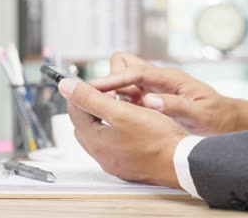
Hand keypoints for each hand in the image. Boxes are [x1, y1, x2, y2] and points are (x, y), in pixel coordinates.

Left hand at [58, 78, 185, 188]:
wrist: (181, 163)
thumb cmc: (157, 139)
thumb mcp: (122, 111)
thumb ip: (91, 98)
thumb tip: (66, 87)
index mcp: (96, 141)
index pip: (75, 111)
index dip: (80, 93)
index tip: (90, 82)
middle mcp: (102, 155)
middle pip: (84, 124)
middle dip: (90, 106)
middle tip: (104, 93)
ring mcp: (114, 163)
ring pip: (99, 135)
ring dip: (102, 119)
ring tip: (118, 106)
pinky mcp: (127, 166)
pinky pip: (112, 145)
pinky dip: (115, 131)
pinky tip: (129, 125)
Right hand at [91, 53, 247, 135]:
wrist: (227, 120)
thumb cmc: (217, 116)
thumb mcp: (201, 115)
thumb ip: (176, 106)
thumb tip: (149, 101)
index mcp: (170, 78)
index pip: (135, 71)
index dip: (114, 79)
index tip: (95, 89)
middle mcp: (159, 79)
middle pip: (124, 65)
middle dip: (112, 79)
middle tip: (107, 102)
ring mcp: (154, 87)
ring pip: (123, 79)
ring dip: (114, 91)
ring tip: (109, 112)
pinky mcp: (152, 98)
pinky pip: (128, 94)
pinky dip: (120, 102)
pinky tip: (119, 117)